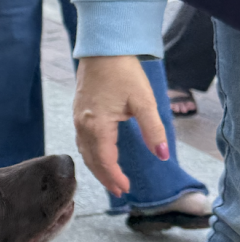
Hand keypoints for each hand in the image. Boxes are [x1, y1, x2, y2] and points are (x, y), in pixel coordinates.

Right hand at [73, 55, 168, 196]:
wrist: (102, 50)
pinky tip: (98, 156)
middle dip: (105, 177)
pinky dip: (90, 155)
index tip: (126, 189)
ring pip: (85, 152)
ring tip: (110, 178)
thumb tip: (162, 155)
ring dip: (97, 168)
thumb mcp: (143, 101)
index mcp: (97, 126)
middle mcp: (83, 126)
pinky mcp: (78, 114)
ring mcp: (78, 120)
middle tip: (119, 191)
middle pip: (92, 160)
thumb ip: (153, 130)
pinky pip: (82, 142)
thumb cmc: (123, 72)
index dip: (115, 176)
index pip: (105, 160)